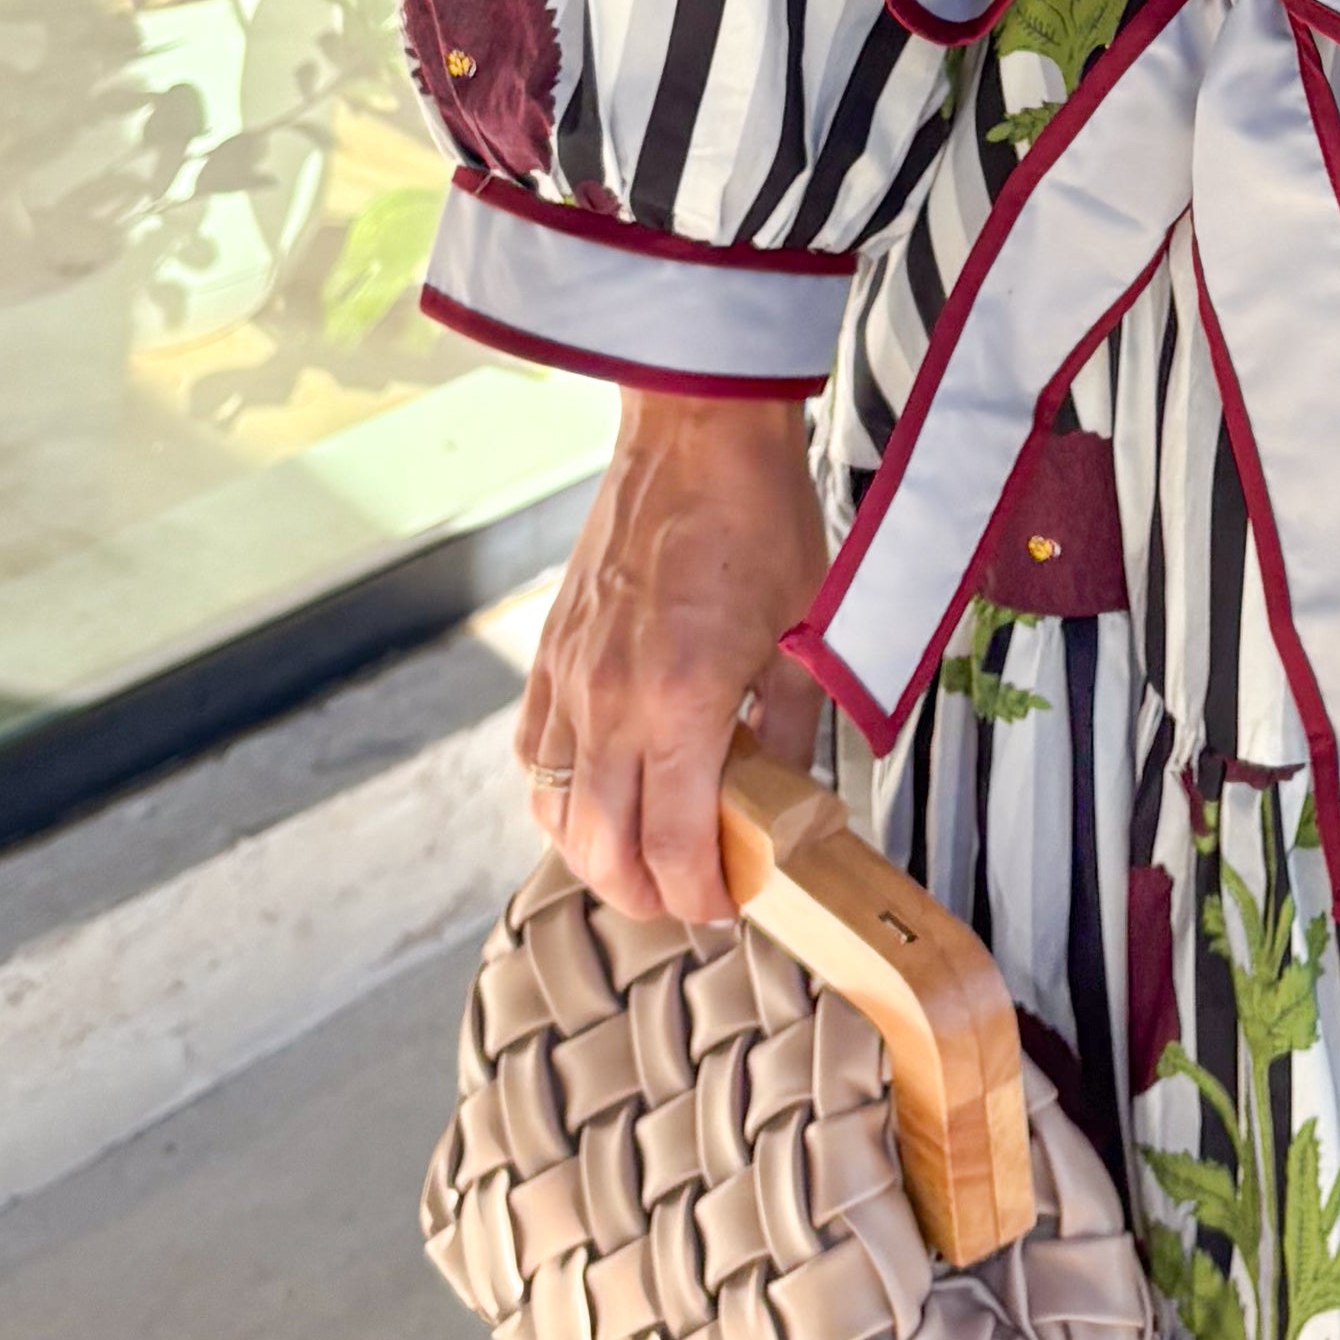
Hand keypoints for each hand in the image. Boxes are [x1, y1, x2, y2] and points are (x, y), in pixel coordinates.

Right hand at [516, 384, 830, 928]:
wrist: (696, 432)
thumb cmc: (759, 517)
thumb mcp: (805, 634)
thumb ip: (792, 732)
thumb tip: (788, 802)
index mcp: (679, 703)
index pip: (672, 847)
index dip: (698, 898)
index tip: (726, 907)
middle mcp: (609, 701)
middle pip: (600, 849)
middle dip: (645, 894)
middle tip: (689, 897)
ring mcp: (569, 677)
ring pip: (555, 809)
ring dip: (595, 853)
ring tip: (644, 860)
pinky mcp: (550, 654)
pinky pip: (534, 753)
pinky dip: (560, 793)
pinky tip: (599, 793)